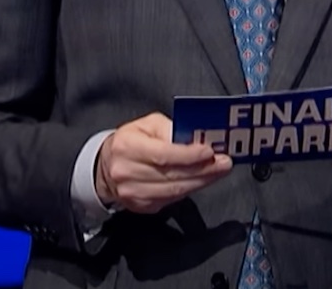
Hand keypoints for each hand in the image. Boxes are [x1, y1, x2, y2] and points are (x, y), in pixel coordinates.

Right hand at [95, 113, 232, 213]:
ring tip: (218, 171)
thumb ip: (171, 129)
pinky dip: (190, 189)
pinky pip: (171, 200)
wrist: (107, 167)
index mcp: (127, 147)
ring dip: (201, 181)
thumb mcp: (148, 124)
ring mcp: (133, 193)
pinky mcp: (141, 207)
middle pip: (172, 175)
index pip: (163, 154)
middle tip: (224, 163)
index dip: (189, 155)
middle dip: (204, 170)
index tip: (210, 152)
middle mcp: (127, 172)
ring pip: (175, 191)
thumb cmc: (131, 141)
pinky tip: (201, 180)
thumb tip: (196, 139)